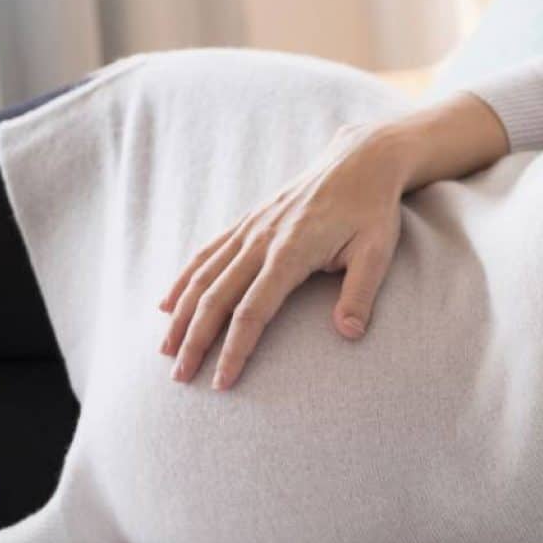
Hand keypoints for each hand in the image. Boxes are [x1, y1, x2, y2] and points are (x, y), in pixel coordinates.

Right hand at [157, 121, 419, 390]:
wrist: (360, 160)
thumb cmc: (372, 210)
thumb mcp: (377, 251)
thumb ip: (360, 293)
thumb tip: (349, 333)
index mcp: (291, 252)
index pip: (252, 312)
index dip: (234, 350)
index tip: (222, 382)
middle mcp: (261, 240)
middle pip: (216, 298)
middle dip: (195, 341)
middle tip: (180, 377)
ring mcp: (250, 228)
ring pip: (203, 276)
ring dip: (181, 315)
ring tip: (165, 350)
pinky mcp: (248, 220)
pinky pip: (207, 253)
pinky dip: (183, 280)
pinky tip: (168, 304)